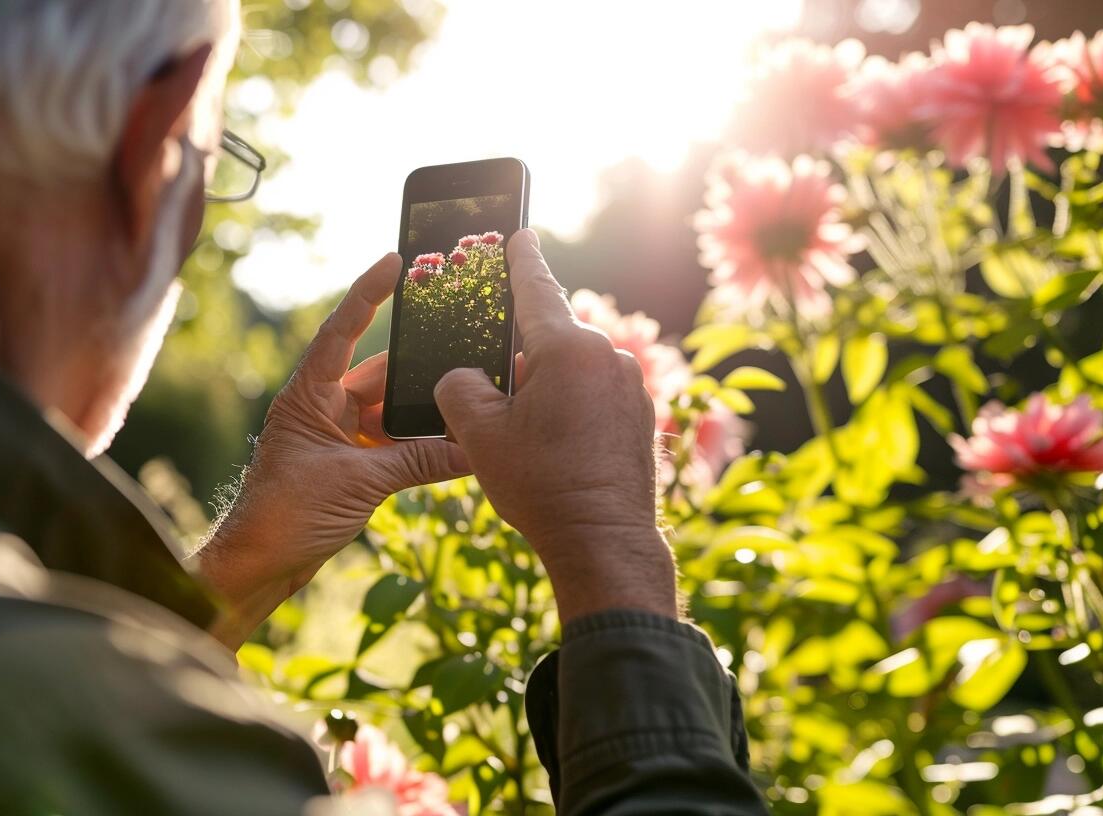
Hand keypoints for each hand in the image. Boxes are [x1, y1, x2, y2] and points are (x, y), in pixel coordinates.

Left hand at [197, 253, 471, 647]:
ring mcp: (335, 437)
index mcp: (309, 396)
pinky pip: (390, 442)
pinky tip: (450, 444)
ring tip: (464, 402)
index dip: (368, 293)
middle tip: (459, 349)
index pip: (341, 331)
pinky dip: (417, 443)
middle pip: (378, 374)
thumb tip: (471, 448)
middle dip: (418, 368)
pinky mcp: (347, 466)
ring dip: (420, 411)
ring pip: (388, 410)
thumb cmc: (286, 516)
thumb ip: (418, 460)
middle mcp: (321, 408)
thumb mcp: (359, 482)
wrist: (259, 566)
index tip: (395, 261)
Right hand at [433, 230, 677, 621]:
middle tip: (498, 388)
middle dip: (522, 355)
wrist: (603, 542)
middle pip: (552, 337)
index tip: (519, 233)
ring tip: (526, 434)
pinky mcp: (642, 414)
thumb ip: (460, 388)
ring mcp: (632, 386)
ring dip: (547, 386)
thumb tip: (465, 378)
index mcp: (568, 349)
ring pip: (575, 369)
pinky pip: (597, 394)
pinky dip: (573, 407)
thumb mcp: (479, 434)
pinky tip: (557, 445)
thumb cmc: (542, 486)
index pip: (537, 289)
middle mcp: (608, 357)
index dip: (521, 259)